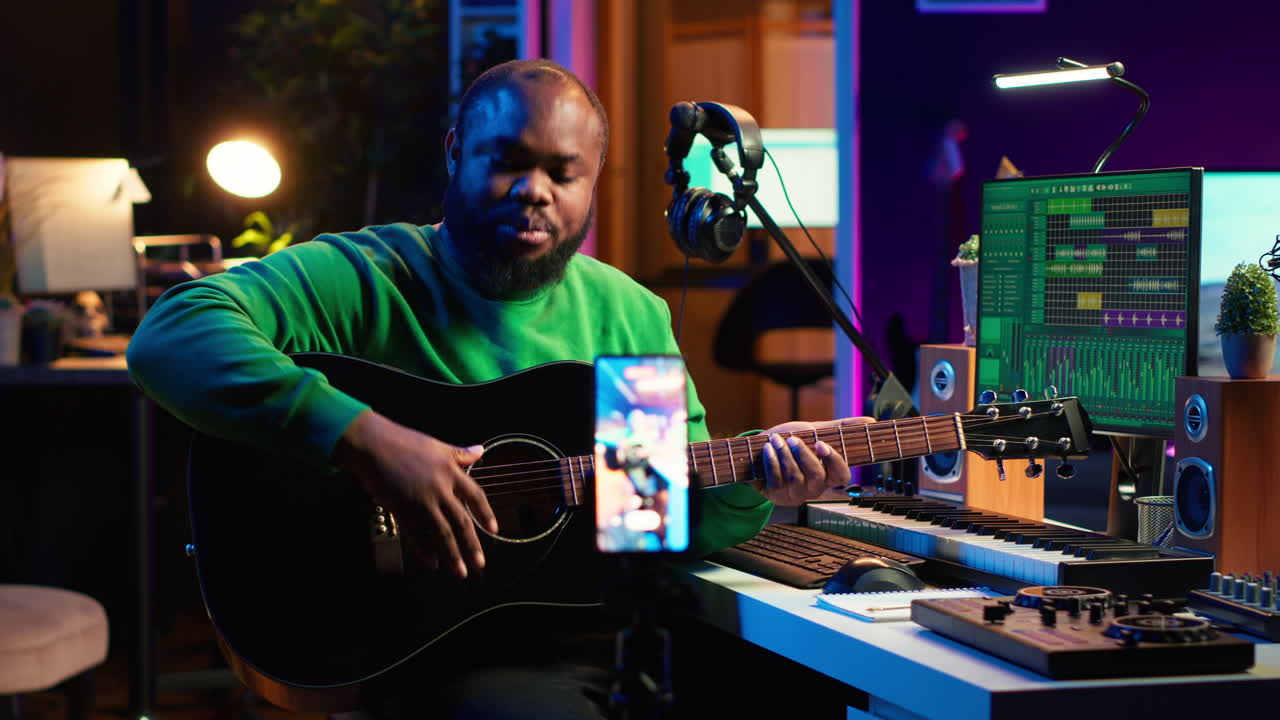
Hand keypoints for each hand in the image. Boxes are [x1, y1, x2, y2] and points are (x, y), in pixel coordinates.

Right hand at [333, 410, 498, 578]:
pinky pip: (416, 535)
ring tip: (460, 572)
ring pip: (442, 533)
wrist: (373, 444)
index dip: (486, 514)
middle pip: (461, 521)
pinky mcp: (402, 509)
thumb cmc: (404, 441)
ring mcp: (421, 501)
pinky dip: (424, 551)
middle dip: (472, 545)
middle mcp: (440, 489)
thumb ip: (460, 454)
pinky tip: (432, 563)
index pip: (476, 496)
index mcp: (451, 472)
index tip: (494, 529)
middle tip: (480, 564)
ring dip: (452, 555)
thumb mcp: (437, 445)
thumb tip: (480, 450)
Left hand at [752, 417, 873, 505]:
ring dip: (784, 455)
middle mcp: (814, 488)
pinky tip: (767, 449)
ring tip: (775, 440)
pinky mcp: (776, 495)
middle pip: (816, 476)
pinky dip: (771, 462)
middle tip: (792, 439)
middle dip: (803, 455)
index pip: (841, 476)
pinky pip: (776, 480)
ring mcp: (795, 494)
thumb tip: (871, 420)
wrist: (759, 452)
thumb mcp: (815, 432)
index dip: (833, 461)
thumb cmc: (791, 442)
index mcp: (828, 475)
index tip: (821, 444)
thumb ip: (840, 428)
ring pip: (795, 477)